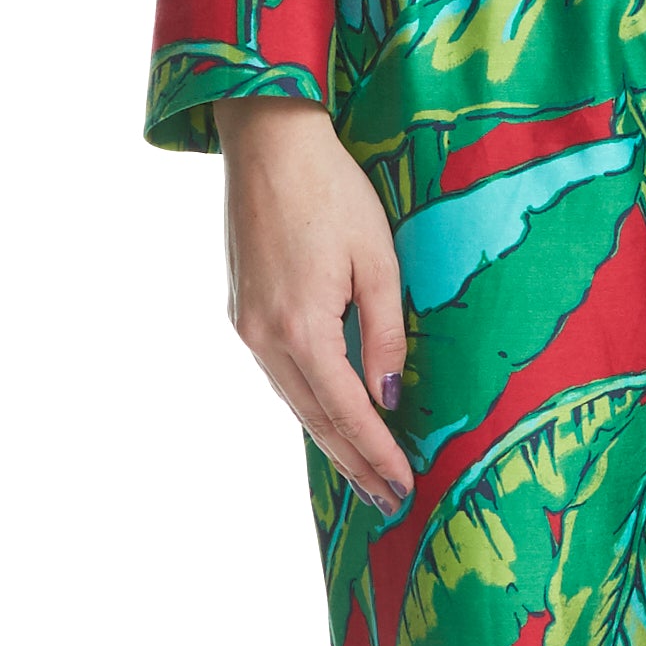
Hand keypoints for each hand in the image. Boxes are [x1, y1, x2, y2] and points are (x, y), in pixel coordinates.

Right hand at [216, 99, 412, 511]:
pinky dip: (309, 405)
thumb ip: (384, 333)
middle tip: (387, 502)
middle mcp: (264, 337)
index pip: (348, 412)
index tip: (404, 487)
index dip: (378, 453)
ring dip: (330, 440)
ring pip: (294, 401)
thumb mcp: (377, 260)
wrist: (267, 143)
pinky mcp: (241, 311)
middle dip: (354, 463)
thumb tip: (390, 395)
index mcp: (301, 329)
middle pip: (316, 419)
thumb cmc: (331, 192)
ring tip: (363, 475)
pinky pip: (280, 375)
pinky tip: (329, 420)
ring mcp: (246, 327)